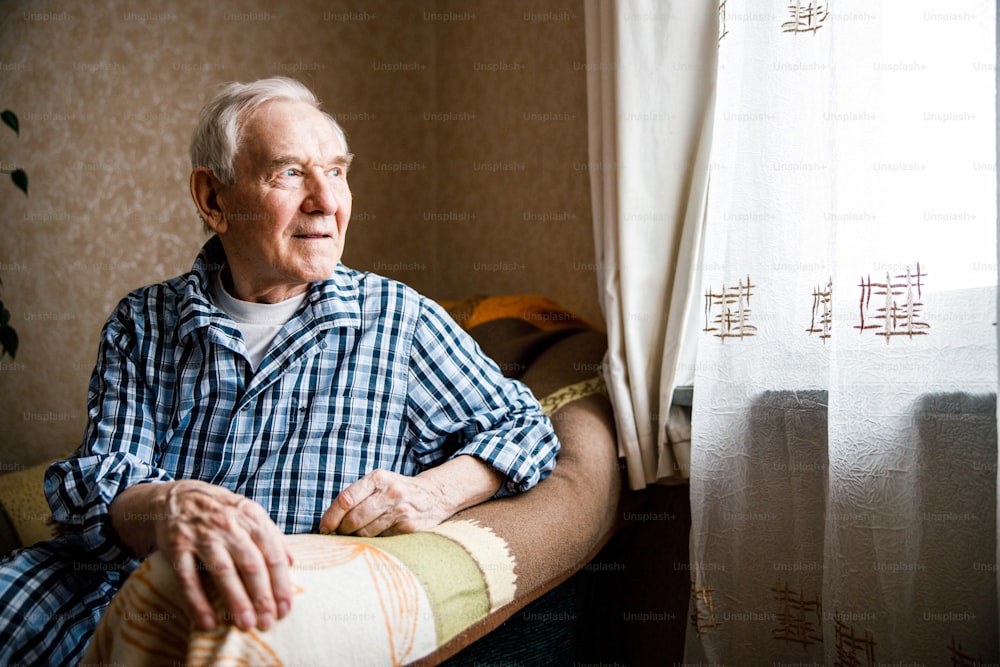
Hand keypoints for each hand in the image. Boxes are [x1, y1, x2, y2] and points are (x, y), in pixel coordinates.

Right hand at [111, 480, 293, 631]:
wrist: (177, 497)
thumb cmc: (221, 511)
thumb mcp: (250, 514)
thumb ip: (272, 536)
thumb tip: (294, 562)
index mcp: (252, 518)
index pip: (273, 554)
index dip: (281, 583)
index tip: (285, 609)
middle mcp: (229, 525)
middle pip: (251, 564)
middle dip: (262, 596)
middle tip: (268, 622)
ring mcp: (202, 535)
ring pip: (223, 571)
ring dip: (236, 600)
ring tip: (246, 624)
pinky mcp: (177, 546)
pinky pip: (188, 578)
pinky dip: (197, 602)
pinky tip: (207, 623)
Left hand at [319, 455, 503, 536]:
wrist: (434, 496)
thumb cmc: (397, 491)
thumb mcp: (379, 483)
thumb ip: (357, 495)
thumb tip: (329, 520)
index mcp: (378, 478)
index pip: (346, 499)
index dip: (330, 517)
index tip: (323, 528)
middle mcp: (390, 492)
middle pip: (354, 519)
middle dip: (341, 531)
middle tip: (337, 535)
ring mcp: (401, 510)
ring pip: (366, 532)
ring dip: (355, 538)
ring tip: (353, 538)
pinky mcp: (409, 527)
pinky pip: (381, 539)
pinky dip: (373, 542)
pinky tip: (373, 540)